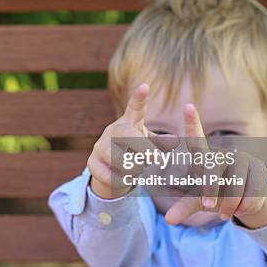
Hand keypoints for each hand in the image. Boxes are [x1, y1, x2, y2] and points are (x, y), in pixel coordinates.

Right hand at [88, 83, 158, 198]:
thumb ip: (161, 144)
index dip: (139, 98)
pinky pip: (109, 174)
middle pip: (126, 134)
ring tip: (139, 170)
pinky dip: (121, 180)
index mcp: (128, 123)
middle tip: (158, 159)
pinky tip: (125, 179)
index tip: (145, 86)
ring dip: (133, 168)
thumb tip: (174, 140)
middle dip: (143, 148)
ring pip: (118, 157)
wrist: (111, 173)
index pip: (134, 108)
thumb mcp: (149, 146)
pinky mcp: (91, 163)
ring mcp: (99, 146)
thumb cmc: (134, 154)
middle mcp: (111, 131)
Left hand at [165, 104, 266, 227]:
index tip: (187, 106)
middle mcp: (223, 154)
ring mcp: (242, 160)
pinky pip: (251, 192)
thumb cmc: (214, 197)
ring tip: (225, 212)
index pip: (196, 139)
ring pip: (234, 185)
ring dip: (229, 204)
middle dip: (211, 191)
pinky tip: (242, 208)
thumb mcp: (197, 202)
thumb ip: (184, 207)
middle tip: (210, 207)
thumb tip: (168, 220)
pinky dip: (245, 206)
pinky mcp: (259, 169)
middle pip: (213, 170)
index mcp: (204, 159)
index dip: (192, 123)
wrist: (243, 203)